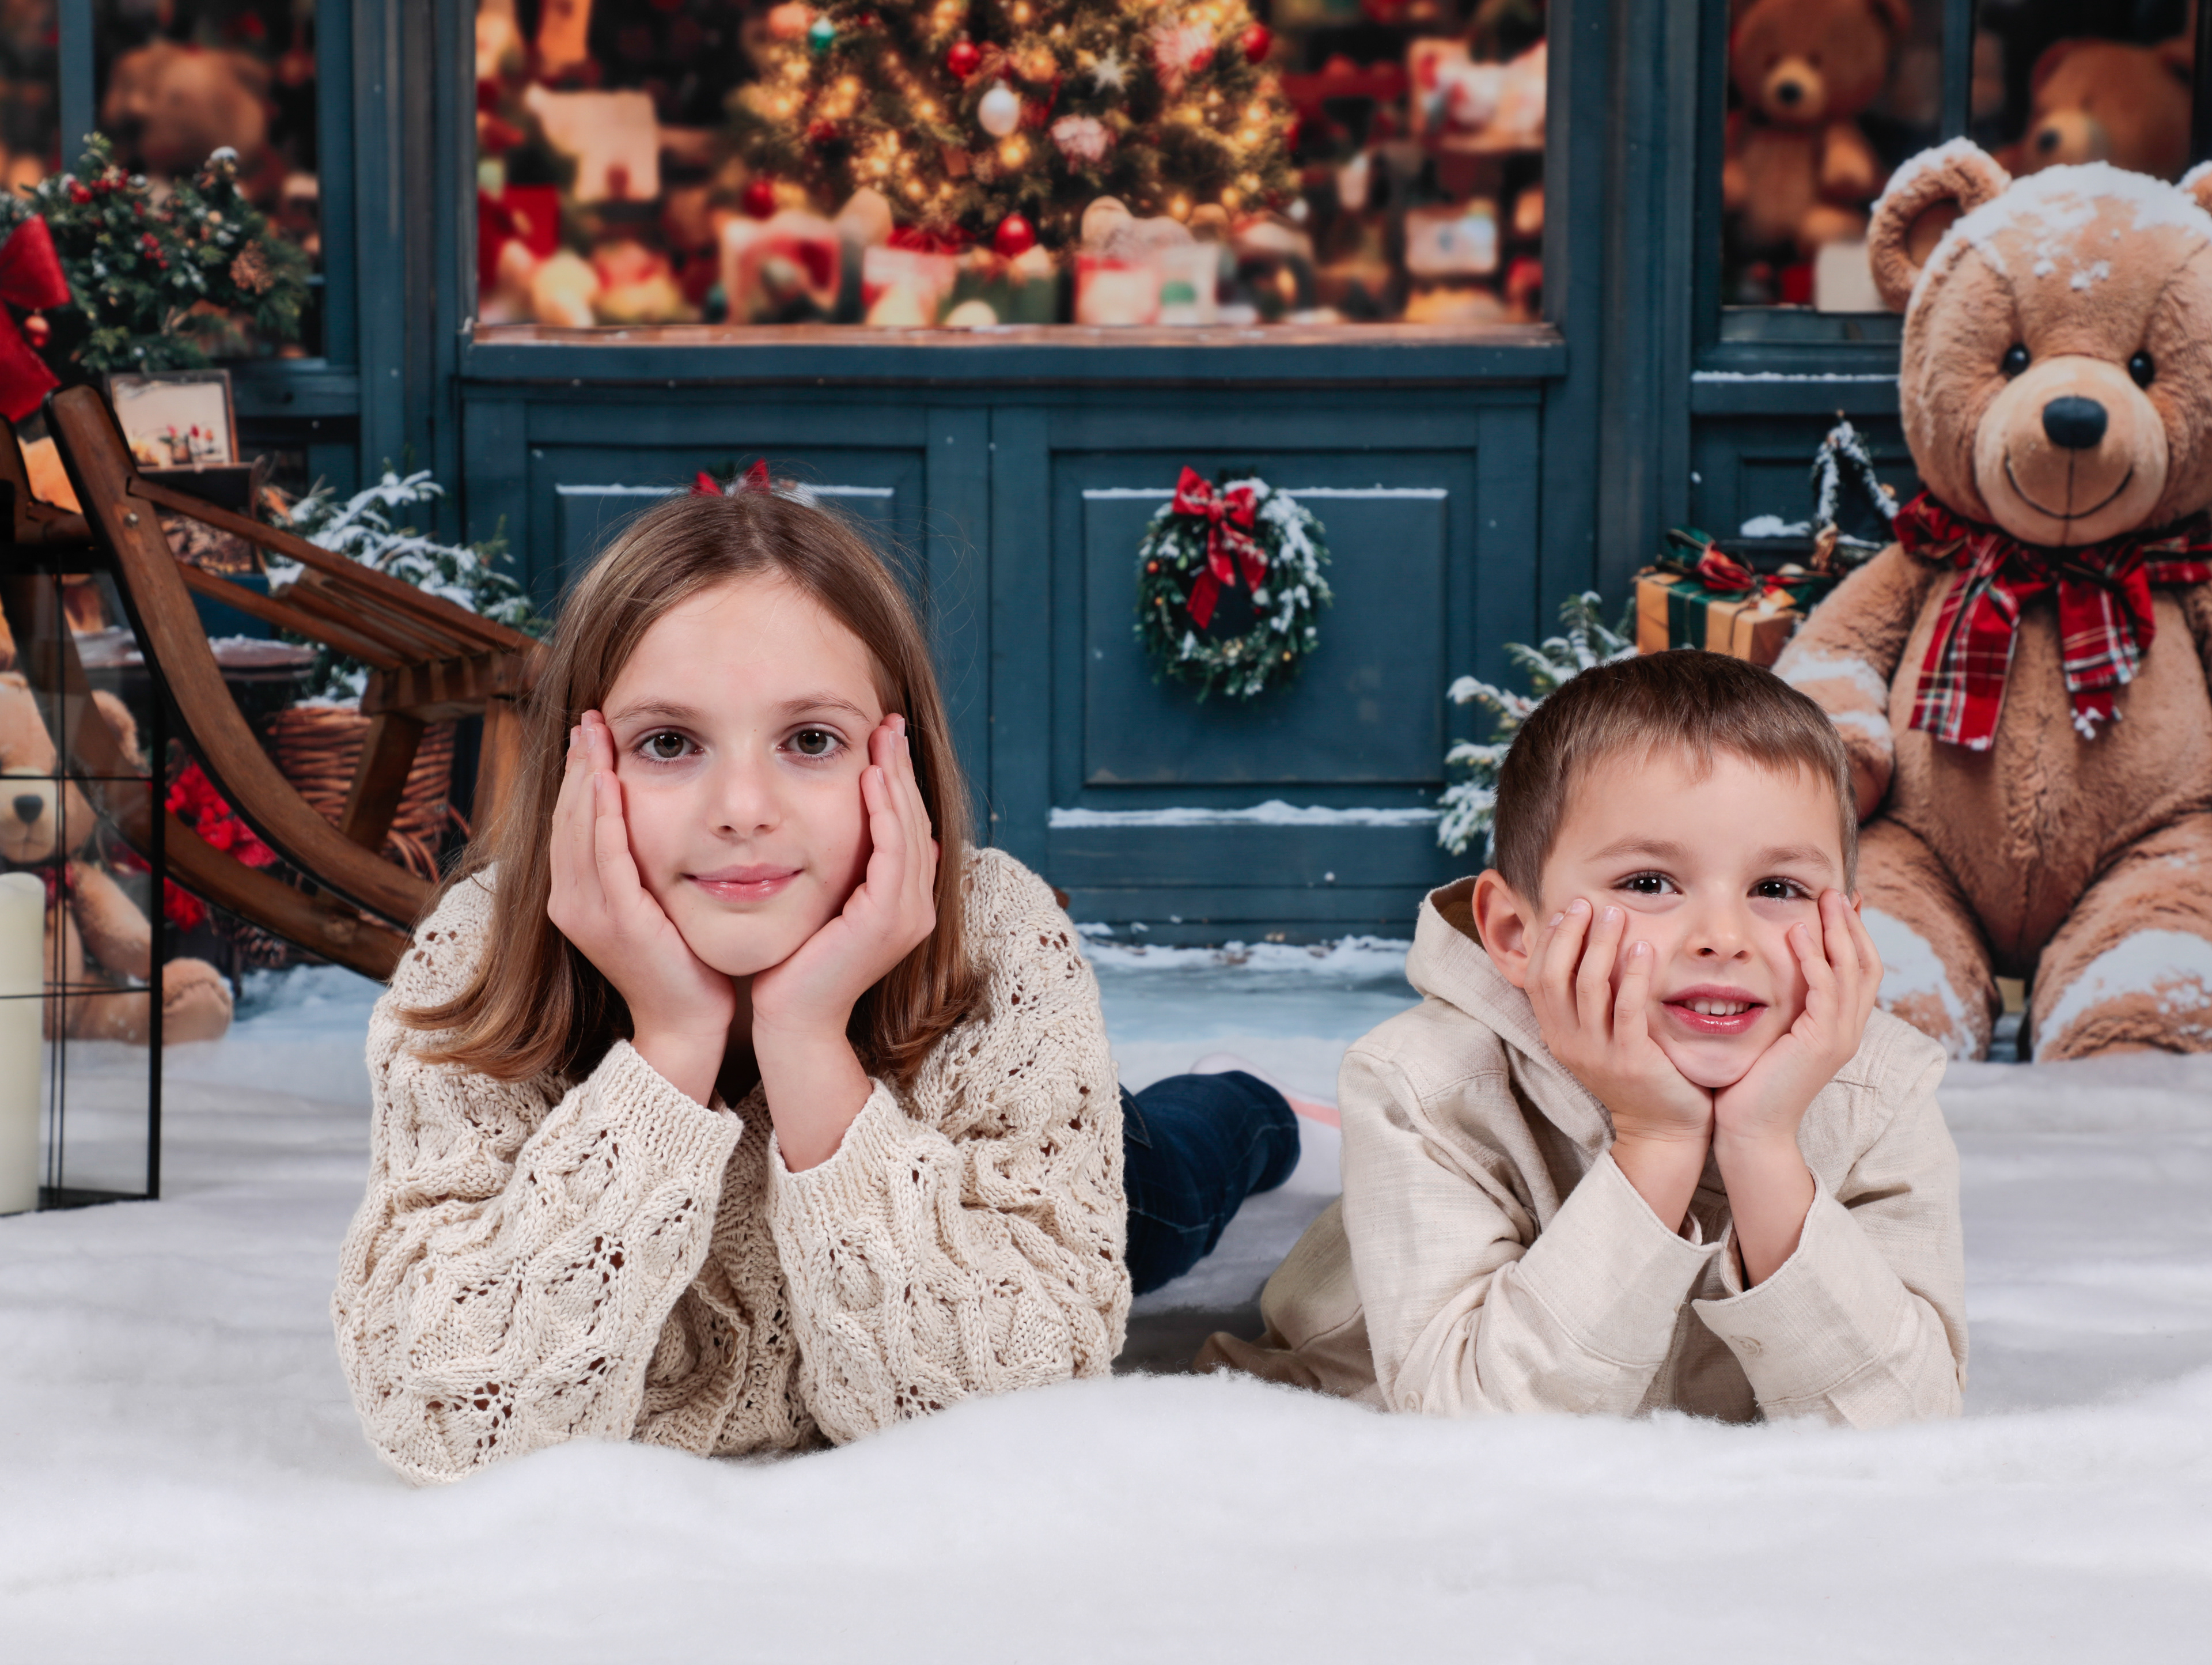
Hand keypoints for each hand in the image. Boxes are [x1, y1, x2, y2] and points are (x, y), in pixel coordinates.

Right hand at [547, 711, 734, 1101]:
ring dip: (587, 775)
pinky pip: (607, 856)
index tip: (590, 732)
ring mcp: (588, 912)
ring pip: (580, 828)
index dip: (578, 775)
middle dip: (578, 763)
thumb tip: (651, 822)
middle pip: (567, 816)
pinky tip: (610, 780)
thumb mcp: (651, 906)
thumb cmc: (680, 964)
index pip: (571, 822)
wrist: (686, 1025)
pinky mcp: (617, 920)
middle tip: (589, 716)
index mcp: (576, 898)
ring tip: (596, 731)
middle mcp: (571, 902)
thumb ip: (640, 867)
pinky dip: (605, 815)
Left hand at [750, 715, 939, 1170]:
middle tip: (887, 721)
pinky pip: (893, 853)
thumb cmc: (793, 965)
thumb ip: (838, 870)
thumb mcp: (820, 904)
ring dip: (896, 780)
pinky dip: (885, 814)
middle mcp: (914, 908)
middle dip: (901, 768)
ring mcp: (907, 915)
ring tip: (881, 739)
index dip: (898, 781)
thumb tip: (840, 827)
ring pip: (909, 829)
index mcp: (902, 903)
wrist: (789, 1020)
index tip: (881, 739)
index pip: (907, 827)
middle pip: (916, 820)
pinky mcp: (886, 920)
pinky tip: (870, 779)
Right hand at [1526, 898, 1712, 1231]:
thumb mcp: (1601, 1040)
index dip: (1547, 941)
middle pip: (1555, 976)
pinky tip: (1643, 948)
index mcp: (1558, 1035)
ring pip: (1587, 986)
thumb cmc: (1639, 1077)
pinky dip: (1633, 974)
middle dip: (1568, 934)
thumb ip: (1591, 1004)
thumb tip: (1587, 952)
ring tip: (1615, 914)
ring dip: (1599, 945)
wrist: (1664, 1131)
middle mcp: (1569, 1043)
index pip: (1538, 978)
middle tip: (1587, 902)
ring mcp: (1598, 1053)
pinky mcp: (1631, 1060)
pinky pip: (1627, 1008)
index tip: (1564, 910)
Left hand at [1711, 891, 1881, 1150]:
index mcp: (1839, 1029)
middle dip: (1852, 925)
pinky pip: (1823, 991)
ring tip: (1823, 899)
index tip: (1844, 902)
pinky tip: (1799, 934)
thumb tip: (1772, 976)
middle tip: (1837, 890)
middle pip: (1865, 965)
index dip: (1855, 936)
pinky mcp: (1820, 1043)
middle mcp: (1848, 1031)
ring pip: (1849, 972)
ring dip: (1838, 932)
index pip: (1859, 972)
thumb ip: (1783, 1007)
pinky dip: (1813, 960)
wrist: (1751, 1130)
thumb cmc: (1752, 1085)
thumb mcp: (1773, 1036)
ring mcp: (1838, 1038)